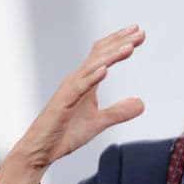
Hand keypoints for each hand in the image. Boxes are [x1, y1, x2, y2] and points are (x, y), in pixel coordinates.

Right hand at [0, 24, 146, 183]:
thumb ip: (119, 111)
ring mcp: (68, 90)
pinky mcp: (62, 104)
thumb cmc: (65, 133)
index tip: (139, 34)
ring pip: (91, 67)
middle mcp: (76, 80)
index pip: (103, 55)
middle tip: (140, 32)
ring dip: (111, 56)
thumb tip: (141, 103)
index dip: (120, 43)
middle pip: (99, 54)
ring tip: (129, 47)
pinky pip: (78, 88)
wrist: (42, 151)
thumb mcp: (99, 122)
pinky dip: (92, 78)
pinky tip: (105, 70)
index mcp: (84, 81)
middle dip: (120, 42)